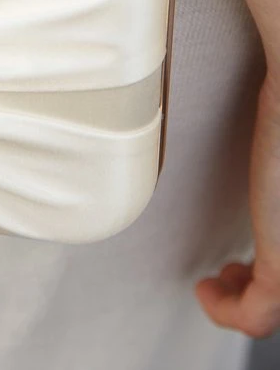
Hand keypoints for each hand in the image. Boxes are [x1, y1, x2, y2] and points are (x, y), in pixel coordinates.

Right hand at [197, 74, 279, 338]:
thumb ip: (272, 175)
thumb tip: (258, 162)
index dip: (268, 269)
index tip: (244, 257)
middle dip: (256, 286)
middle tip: (231, 269)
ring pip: (274, 308)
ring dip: (237, 302)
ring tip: (214, 282)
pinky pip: (255, 316)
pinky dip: (224, 311)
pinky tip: (206, 288)